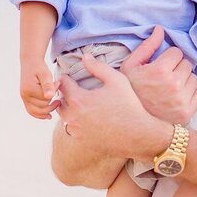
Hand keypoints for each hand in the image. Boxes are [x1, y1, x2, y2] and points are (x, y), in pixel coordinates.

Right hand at [19, 60, 57, 119]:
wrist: (30, 62)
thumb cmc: (39, 67)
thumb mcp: (46, 74)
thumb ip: (48, 85)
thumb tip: (50, 96)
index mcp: (29, 89)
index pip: (46, 98)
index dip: (54, 91)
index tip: (58, 82)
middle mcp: (24, 95)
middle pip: (42, 106)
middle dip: (51, 99)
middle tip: (57, 89)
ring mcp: (24, 98)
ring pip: (37, 111)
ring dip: (47, 109)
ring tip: (57, 104)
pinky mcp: (25, 99)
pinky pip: (31, 111)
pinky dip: (39, 114)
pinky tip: (48, 116)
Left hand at [57, 52, 171, 158]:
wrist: (136, 135)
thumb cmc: (128, 106)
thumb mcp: (116, 80)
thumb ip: (98, 67)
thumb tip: (85, 57)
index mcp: (78, 99)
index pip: (63, 84)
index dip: (67, 77)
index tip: (72, 76)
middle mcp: (72, 116)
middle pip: (60, 101)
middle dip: (65, 93)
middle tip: (75, 89)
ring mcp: (76, 130)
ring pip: (65, 116)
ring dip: (69, 108)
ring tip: (81, 103)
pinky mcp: (81, 140)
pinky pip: (72, 128)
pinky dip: (76, 121)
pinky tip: (88, 117)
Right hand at [119, 26, 196, 123]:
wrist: (131, 122)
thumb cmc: (130, 91)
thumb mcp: (130, 66)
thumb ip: (147, 46)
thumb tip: (160, 29)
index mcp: (160, 71)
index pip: (177, 52)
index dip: (168, 58)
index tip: (160, 66)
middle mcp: (173, 84)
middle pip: (187, 64)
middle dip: (177, 68)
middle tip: (165, 77)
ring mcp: (182, 100)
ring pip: (194, 79)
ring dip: (184, 81)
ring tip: (170, 88)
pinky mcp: (187, 112)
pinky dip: (189, 95)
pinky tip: (176, 98)